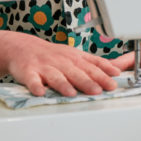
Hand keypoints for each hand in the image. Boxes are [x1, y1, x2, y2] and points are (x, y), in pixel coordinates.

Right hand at [0, 30, 122, 96]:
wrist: (23, 47)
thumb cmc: (53, 55)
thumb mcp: (75, 55)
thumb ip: (95, 63)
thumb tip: (117, 70)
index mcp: (74, 58)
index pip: (92, 66)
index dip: (103, 73)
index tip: (114, 81)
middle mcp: (62, 62)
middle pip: (76, 72)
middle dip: (88, 81)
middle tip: (98, 90)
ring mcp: (45, 67)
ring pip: (56, 77)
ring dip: (63, 85)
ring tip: (71, 93)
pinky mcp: (29, 72)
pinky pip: (32, 80)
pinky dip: (35, 86)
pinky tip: (40, 92)